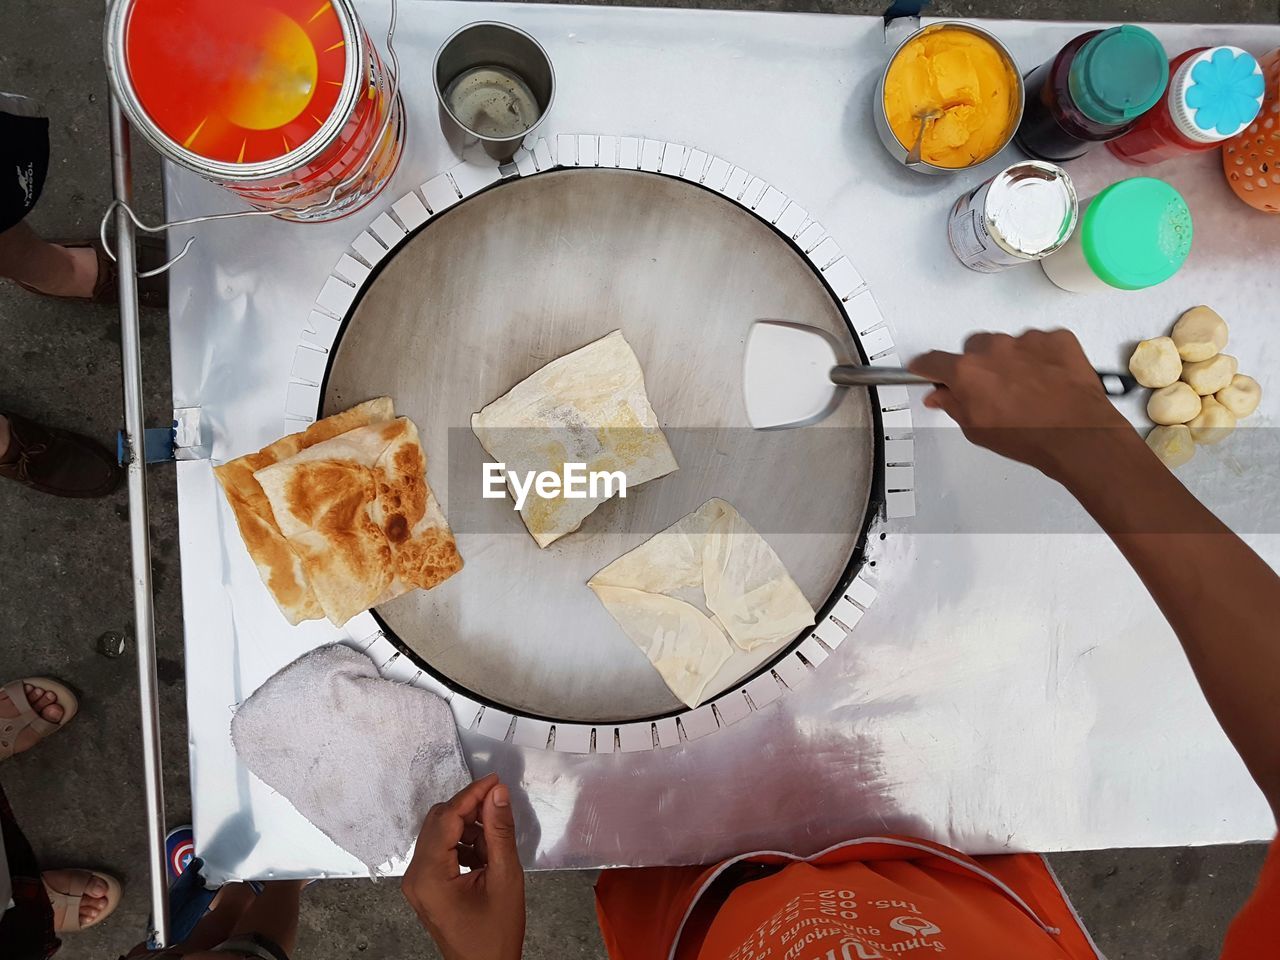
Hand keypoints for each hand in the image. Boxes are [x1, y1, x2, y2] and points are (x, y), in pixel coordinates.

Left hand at [402, 774, 525, 959]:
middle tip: (499, 802)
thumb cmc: (495, 933)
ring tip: (496, 837)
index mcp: (429, 875)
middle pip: (438, 822)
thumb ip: (500, 832)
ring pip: (440, 834)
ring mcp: (417, 883)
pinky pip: (440, 851)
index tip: (495, 782)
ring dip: (467, 827)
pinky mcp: (425, 887)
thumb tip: (497, 795)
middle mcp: (415, 876)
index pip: (447, 818)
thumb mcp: (505, 878)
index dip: (472, 795)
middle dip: (469, 809)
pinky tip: (486, 851)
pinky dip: (462, 843)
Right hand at [909, 329, 1137, 485]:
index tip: (925, 369)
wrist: (1078, 435)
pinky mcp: (1056, 339)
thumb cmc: (1029, 437)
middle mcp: (993, 348)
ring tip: (1029, 389)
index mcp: (967, 371)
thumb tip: (941, 394)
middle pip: (974, 347)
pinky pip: (1041, 342)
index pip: (933, 361)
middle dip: (978, 365)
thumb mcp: (977, 430)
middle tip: (993, 390)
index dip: (926, 367)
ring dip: (1012, 361)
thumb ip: (953, 405)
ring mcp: (1027, 340)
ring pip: (1008, 344)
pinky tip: (1049, 381)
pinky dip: (1042, 358)